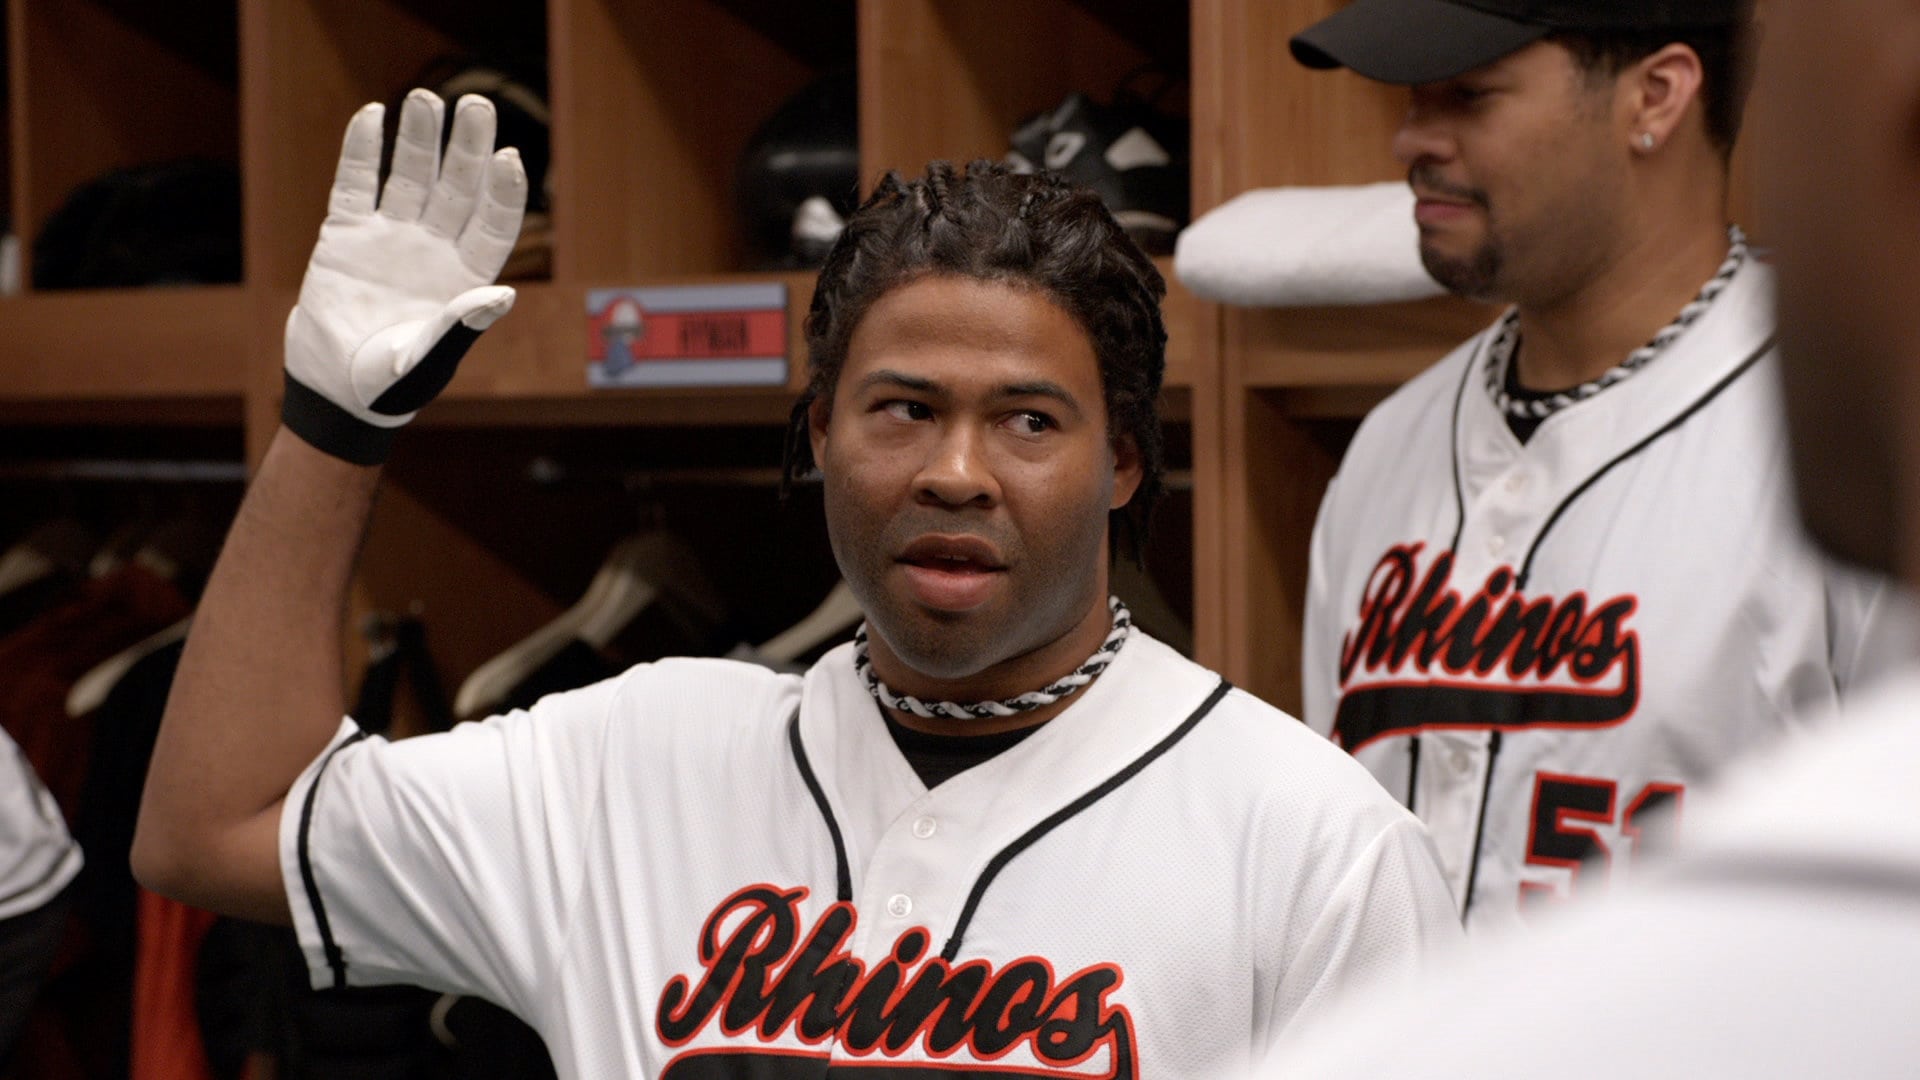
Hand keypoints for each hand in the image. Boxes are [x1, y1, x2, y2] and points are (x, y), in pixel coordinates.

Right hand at [282, 89, 527, 464]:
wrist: (334, 394)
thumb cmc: (391, 387)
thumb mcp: (427, 362)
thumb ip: (460, 328)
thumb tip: (503, 295)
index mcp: (465, 278)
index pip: (493, 224)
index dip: (503, 192)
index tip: (510, 158)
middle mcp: (433, 250)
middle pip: (456, 188)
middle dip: (467, 147)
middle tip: (476, 104)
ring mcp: (390, 238)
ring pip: (409, 177)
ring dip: (418, 138)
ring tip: (424, 97)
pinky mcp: (345, 236)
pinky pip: (355, 185)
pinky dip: (361, 151)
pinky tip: (371, 115)